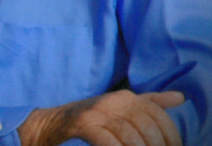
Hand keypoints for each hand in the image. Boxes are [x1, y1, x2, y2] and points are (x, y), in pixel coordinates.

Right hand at [18, 89, 183, 145]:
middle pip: (146, 126)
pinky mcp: (85, 123)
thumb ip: (152, 101)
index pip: (158, 114)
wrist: (57, 121)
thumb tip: (181, 97)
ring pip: (129, 136)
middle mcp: (115, 100)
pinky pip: (108, 141)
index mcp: (127, 96)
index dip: (171, 135)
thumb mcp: (123, 107)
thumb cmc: (95, 118)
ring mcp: (99, 111)